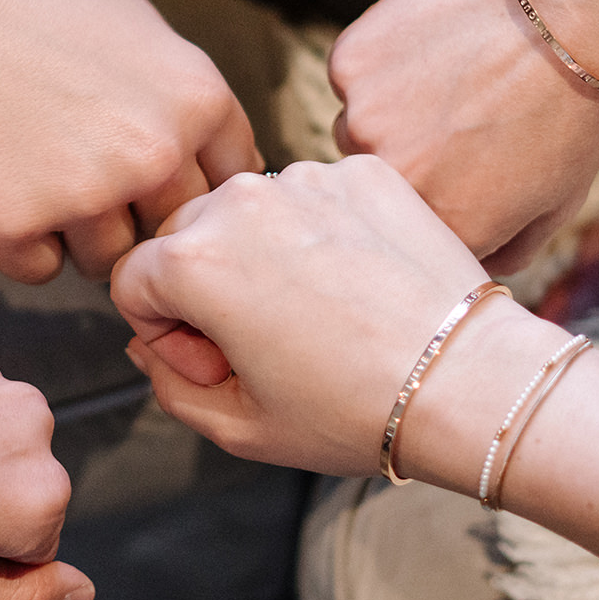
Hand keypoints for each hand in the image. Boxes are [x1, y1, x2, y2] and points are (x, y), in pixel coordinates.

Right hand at [0, 0, 262, 283]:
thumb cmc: (30, 0)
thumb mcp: (140, 27)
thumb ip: (183, 98)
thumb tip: (208, 156)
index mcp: (198, 100)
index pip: (228, 182)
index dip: (191, 182)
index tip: (159, 178)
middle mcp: (153, 155)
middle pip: (171, 229)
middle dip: (137, 212)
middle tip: (88, 175)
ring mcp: (84, 196)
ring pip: (108, 260)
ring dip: (79, 232)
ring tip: (36, 169)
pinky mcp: (13, 226)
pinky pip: (41, 268)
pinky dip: (22, 240)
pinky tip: (0, 182)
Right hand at [108, 157, 504, 477]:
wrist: (466, 381)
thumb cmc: (355, 411)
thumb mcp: (238, 427)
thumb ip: (170, 384)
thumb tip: (155, 345)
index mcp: (193, 261)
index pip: (132, 280)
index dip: (165, 335)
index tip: (216, 366)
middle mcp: (241, 200)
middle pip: (184, 233)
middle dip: (204, 285)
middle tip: (261, 342)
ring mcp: (306, 177)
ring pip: (251, 209)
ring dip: (263, 252)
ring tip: (317, 313)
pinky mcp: (364, 172)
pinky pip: (315, 195)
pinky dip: (323, 231)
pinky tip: (358, 282)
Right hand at [330, 0, 598, 270]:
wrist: (574, 9)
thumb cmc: (577, 107)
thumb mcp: (560, 200)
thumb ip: (508, 248)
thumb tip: (472, 265)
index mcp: (445, 228)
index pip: (415, 231)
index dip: (441, 192)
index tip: (467, 160)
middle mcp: (394, 185)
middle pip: (379, 180)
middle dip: (410, 154)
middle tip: (459, 114)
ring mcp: (365, 122)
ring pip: (357, 126)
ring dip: (388, 109)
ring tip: (448, 75)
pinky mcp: (350, 64)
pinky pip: (351, 74)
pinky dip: (380, 60)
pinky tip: (432, 41)